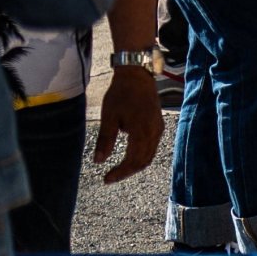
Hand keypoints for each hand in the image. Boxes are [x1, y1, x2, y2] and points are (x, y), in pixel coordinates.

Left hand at [93, 65, 164, 182]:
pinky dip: (141, 156)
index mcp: (142, 132)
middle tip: (110, 177)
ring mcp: (158, 129)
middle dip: (127, 172)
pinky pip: (152, 147)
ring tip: (119, 169)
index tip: (106, 179)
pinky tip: (129, 155)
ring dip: (134, 165)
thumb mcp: (108, 116)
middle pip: (143, 162)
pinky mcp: (158, 126)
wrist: (137, 76)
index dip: (120, 173)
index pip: (133, 161)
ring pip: (149, 156)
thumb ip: (105, 140)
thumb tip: (98, 161)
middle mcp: (154, 133)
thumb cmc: (121, 94)